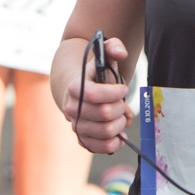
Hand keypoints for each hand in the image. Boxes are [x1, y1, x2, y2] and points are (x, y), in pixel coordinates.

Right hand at [59, 36, 131, 153]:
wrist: (83, 91)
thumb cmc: (97, 74)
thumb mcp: (104, 56)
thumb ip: (113, 47)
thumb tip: (120, 52)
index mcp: (75, 87)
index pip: (93, 94)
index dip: (113, 92)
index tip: (123, 88)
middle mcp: (72, 108)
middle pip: (103, 114)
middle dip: (120, 107)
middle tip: (123, 103)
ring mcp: (76, 126)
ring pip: (105, 132)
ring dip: (120, 124)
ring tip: (121, 116)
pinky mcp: (84, 140)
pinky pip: (101, 147)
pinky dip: (115, 142)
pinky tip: (120, 133)